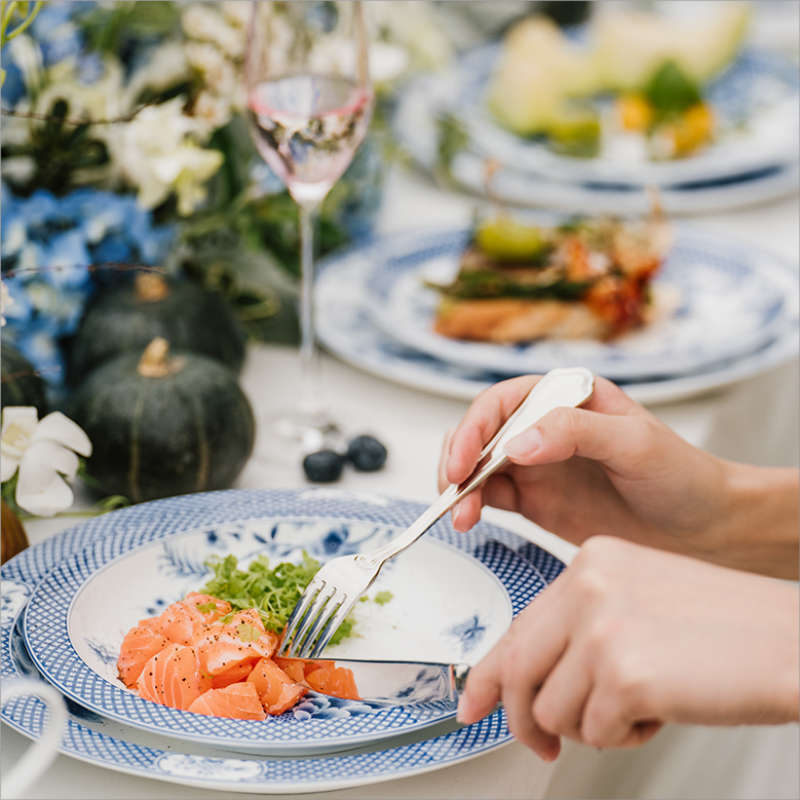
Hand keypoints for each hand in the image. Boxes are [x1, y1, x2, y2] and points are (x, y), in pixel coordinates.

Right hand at [439, 375, 798, 577]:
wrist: (700, 530)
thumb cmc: (679, 475)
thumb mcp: (634, 442)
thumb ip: (575, 433)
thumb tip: (516, 444)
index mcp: (567, 397)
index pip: (505, 401)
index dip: (477, 426)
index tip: (466, 459)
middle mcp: (544, 426)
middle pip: (481, 431)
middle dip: (459, 456)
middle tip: (453, 485)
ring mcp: (536, 464)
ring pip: (477, 465)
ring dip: (459, 486)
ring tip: (459, 515)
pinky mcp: (533, 499)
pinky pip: (489, 496)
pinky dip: (471, 505)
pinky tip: (468, 518)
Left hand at [456, 536, 799, 758]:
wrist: (792, 640)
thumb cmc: (726, 630)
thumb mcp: (637, 607)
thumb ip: (577, 632)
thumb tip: (523, 680)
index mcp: (591, 561)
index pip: (519, 624)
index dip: (490, 672)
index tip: (474, 699)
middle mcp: (589, 583)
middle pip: (519, 668)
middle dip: (523, 719)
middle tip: (541, 743)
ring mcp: (603, 624)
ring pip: (553, 709)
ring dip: (590, 728)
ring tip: (638, 708)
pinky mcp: (624, 671)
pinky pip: (594, 732)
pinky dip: (624, 738)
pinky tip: (660, 713)